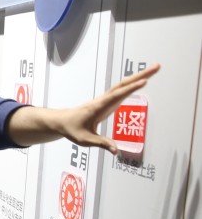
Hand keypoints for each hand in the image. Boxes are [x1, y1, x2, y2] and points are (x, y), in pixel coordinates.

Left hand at [7, 64, 159, 150]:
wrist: (62, 121)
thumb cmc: (72, 129)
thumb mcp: (85, 140)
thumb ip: (102, 144)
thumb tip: (116, 151)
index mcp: (98, 107)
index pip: (117, 96)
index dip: (130, 89)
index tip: (144, 82)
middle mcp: (103, 100)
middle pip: (123, 84)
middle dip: (140, 75)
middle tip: (157, 66)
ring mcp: (106, 99)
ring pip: (123, 85)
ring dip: (139, 76)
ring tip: (155, 69)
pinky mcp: (108, 101)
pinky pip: (122, 90)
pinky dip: (133, 83)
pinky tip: (143, 79)